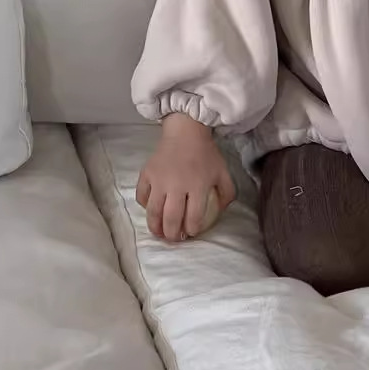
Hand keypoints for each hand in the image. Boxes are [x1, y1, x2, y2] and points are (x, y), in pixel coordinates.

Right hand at [135, 114, 236, 241]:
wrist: (186, 131)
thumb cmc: (205, 153)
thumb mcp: (223, 172)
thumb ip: (227, 193)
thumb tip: (221, 211)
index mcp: (197, 186)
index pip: (193, 217)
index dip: (192, 229)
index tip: (191, 232)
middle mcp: (176, 186)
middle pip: (171, 219)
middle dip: (172, 235)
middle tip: (174, 238)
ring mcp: (159, 181)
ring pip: (153, 212)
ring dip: (155, 227)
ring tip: (159, 233)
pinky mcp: (147, 174)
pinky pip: (142, 196)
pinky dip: (144, 206)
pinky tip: (151, 209)